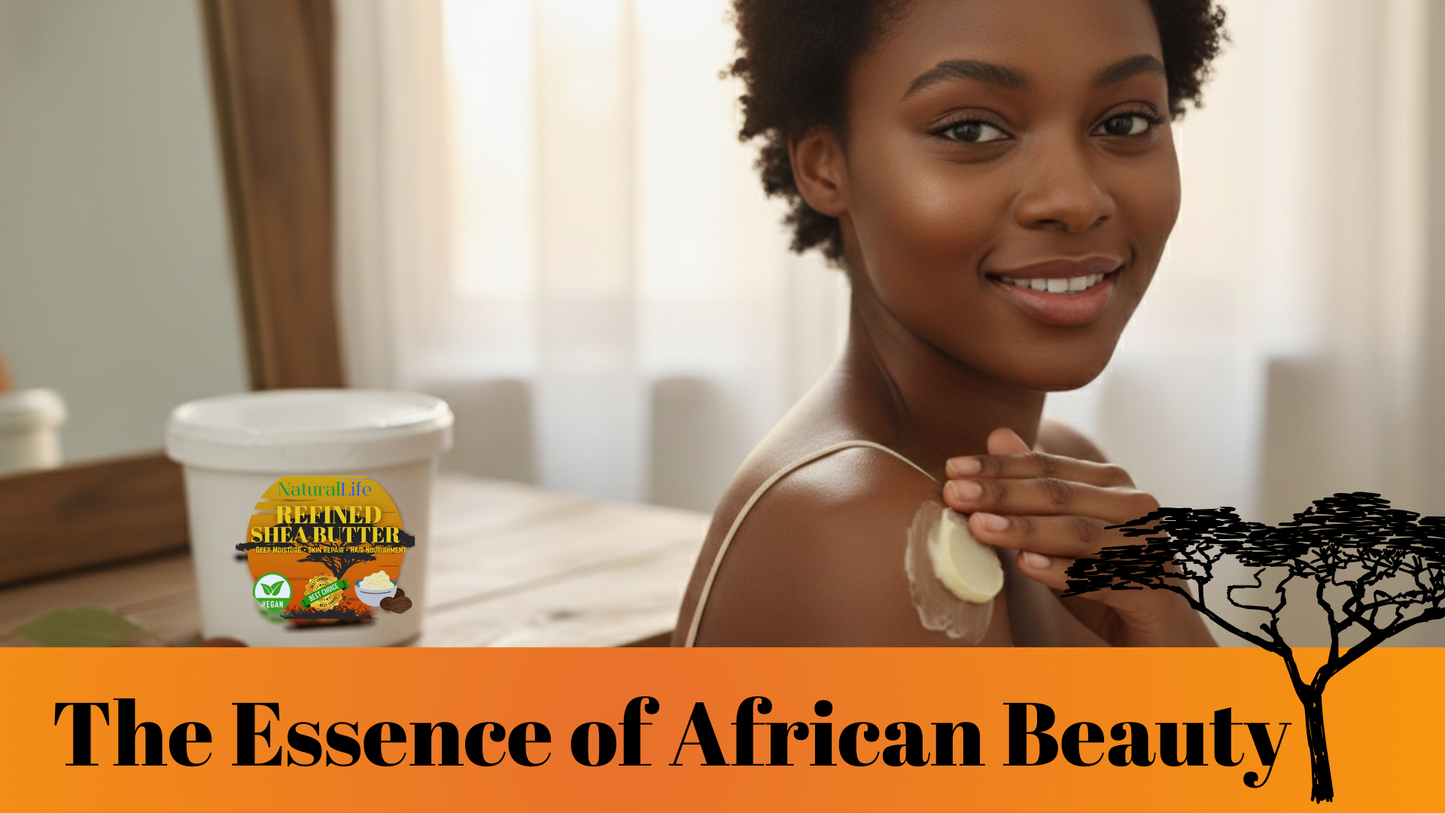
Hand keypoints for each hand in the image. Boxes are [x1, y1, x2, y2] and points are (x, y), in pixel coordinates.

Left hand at [942, 427, 1211, 645]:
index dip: (998, 467)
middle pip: (1059, 494)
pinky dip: (1063, 571)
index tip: (952, 469)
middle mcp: (1134, 506)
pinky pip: (1103, 577)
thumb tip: (996, 434)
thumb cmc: (1105, 578)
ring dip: (1025, 529)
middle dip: (1001, 493)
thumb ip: (1032, 489)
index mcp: (1110, 484)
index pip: (1046, 466)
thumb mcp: (1060, 533)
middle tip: (953, 494)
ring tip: (980, 527)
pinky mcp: (1154, 588)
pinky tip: (1027, 566)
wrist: (1162, 637)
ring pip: (1079, 532)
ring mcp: (1148, 546)